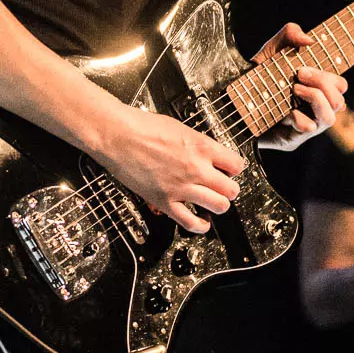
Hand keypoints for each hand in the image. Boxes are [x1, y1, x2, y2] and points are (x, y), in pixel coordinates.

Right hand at [97, 101, 246, 234]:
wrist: (117, 135)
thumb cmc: (141, 127)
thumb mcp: (180, 127)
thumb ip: (197, 144)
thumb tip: (206, 152)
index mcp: (201, 146)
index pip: (236, 165)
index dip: (234, 169)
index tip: (230, 170)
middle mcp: (196, 168)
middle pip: (231, 189)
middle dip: (230, 189)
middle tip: (224, 187)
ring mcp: (181, 187)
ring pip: (219, 206)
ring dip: (219, 205)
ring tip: (214, 202)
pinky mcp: (165, 201)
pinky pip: (190, 222)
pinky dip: (200, 225)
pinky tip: (202, 222)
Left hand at [252, 23, 348, 150]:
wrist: (231, 100)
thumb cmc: (257, 76)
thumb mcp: (272, 49)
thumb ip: (290, 34)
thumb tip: (308, 40)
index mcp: (316, 91)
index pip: (340, 87)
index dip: (331, 77)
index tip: (304, 67)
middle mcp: (314, 110)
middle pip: (338, 101)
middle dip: (323, 83)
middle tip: (299, 73)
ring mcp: (305, 127)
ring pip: (329, 119)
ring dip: (316, 99)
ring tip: (294, 89)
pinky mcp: (291, 139)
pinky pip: (308, 129)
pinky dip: (300, 118)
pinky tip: (286, 111)